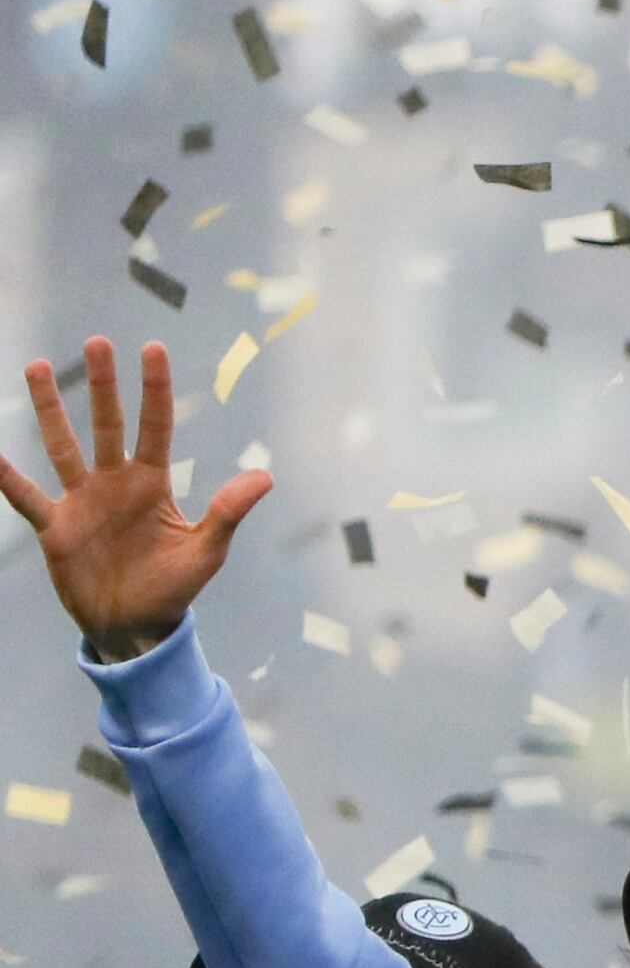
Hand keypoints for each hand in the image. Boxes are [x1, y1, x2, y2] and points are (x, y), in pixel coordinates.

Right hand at [6, 339, 269, 661]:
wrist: (136, 626)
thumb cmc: (173, 588)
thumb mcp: (205, 552)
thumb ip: (227, 513)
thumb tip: (265, 477)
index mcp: (152, 484)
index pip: (155, 427)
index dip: (154, 390)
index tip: (153, 348)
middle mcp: (114, 483)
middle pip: (107, 424)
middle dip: (103, 385)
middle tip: (98, 341)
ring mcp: (82, 500)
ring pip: (61, 445)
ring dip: (49, 408)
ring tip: (36, 366)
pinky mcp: (54, 526)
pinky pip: (25, 496)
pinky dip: (7, 476)